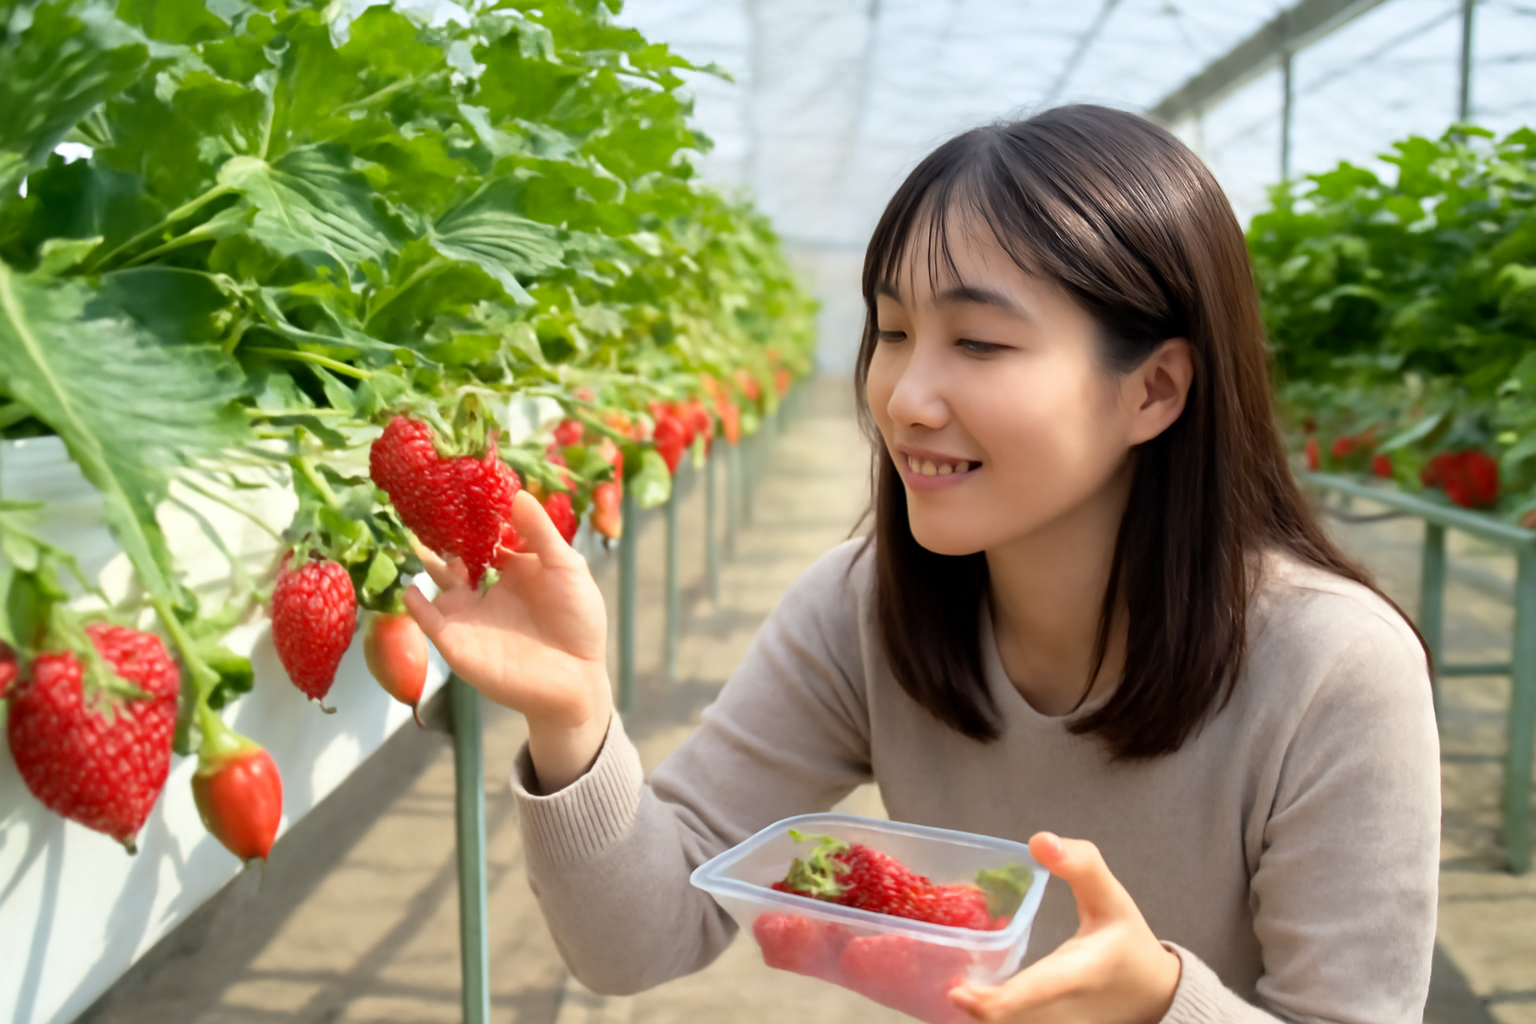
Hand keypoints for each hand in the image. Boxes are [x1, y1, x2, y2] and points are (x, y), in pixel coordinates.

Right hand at [404, 489, 612, 790]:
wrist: (576, 681)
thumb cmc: (578, 623)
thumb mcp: (566, 569)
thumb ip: (540, 534)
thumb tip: (517, 493)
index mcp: (513, 568)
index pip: (485, 534)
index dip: (473, 513)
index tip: (457, 484)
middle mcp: (486, 588)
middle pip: (456, 553)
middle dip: (441, 532)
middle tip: (422, 502)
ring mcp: (469, 614)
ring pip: (438, 581)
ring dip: (427, 560)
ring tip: (413, 536)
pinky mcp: (458, 643)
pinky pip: (430, 619)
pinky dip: (418, 604)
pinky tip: (414, 588)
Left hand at [948, 833, 1180, 1023]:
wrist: (1153, 995)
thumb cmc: (1127, 942)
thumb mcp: (1112, 897)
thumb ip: (1081, 865)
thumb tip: (1038, 840)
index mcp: (1077, 973)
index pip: (1034, 992)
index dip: (995, 1001)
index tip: (958, 992)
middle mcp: (1060, 1010)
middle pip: (1008, 1020)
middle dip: (970, 1008)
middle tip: (933, 977)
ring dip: (976, 1015)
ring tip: (942, 983)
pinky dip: (987, 1016)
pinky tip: (966, 995)